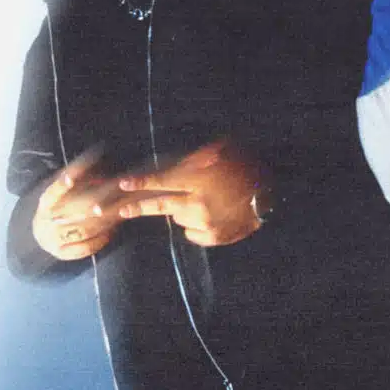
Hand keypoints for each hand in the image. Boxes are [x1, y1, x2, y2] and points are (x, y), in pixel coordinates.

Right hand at [31, 150, 125, 260]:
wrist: (41, 232)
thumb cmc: (58, 204)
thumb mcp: (63, 189)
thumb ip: (76, 176)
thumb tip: (95, 158)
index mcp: (45, 203)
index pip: (53, 193)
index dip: (61, 184)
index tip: (71, 177)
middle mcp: (45, 223)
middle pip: (74, 214)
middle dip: (97, 204)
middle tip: (116, 195)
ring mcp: (53, 241)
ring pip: (83, 231)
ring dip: (105, 221)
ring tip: (121, 211)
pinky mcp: (62, 253)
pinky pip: (85, 248)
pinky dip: (101, 239)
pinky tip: (112, 230)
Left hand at [117, 139, 265, 246]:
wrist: (270, 196)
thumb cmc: (247, 167)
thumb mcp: (223, 151)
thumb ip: (197, 158)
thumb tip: (176, 163)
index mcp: (198, 180)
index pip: (162, 181)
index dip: (141, 183)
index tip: (123, 184)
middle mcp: (197, 203)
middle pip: (159, 206)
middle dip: (137, 207)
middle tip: (119, 211)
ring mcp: (204, 223)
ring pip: (177, 217)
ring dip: (180, 209)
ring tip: (200, 200)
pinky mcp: (212, 238)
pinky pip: (191, 232)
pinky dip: (194, 224)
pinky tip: (208, 214)